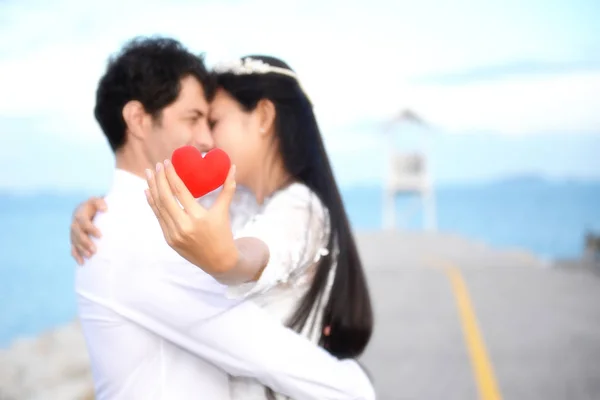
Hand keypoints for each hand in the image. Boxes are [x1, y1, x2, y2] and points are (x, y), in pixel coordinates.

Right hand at [70, 197, 106, 264]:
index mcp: (80, 214)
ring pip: (74, 242)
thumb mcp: (97, 201)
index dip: (90, 229)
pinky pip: (73, 248)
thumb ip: (100, 203)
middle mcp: (74, 223)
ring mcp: (73, 232)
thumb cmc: (96, 206)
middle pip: (77, 234)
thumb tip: (105, 209)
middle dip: (85, 242)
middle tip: (95, 250)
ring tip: (90, 255)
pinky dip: (76, 255)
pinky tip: (82, 263)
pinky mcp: (74, 239)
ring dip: (81, 249)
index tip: (100, 236)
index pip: (83, 222)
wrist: (88, 208)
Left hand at [145, 159, 237, 274]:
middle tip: (156, 165)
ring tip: (149, 174)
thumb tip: (232, 167)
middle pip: (165, 198)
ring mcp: (174, 234)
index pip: (180, 191)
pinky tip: (148, 191)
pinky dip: (152, 203)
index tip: (166, 162)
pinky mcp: (169, 239)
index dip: (171, 175)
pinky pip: (158, 217)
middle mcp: (184, 226)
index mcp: (198, 217)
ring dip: (152, 189)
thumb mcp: (224, 211)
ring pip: (159, 207)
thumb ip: (228, 188)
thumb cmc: (223, 233)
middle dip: (158, 179)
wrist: (218, 261)